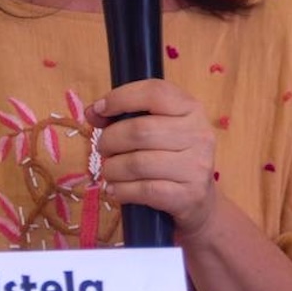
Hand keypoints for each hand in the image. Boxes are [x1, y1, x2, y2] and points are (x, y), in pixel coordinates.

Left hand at [85, 79, 217, 235]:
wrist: (198, 197)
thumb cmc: (171, 155)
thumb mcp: (157, 127)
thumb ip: (126, 115)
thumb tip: (93, 112)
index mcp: (191, 109)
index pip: (154, 92)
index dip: (120, 98)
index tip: (99, 110)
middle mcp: (198, 134)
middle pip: (139, 130)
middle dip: (110, 140)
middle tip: (104, 149)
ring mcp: (196, 166)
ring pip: (138, 163)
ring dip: (112, 168)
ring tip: (109, 171)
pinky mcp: (189, 195)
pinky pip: (143, 190)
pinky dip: (121, 190)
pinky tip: (116, 190)